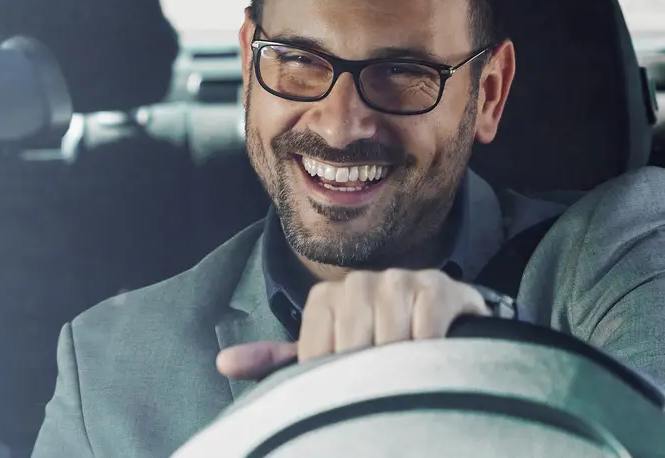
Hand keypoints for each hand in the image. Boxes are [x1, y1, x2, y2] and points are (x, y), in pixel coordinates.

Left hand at [216, 269, 487, 380]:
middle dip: (369, 374)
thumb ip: (277, 361)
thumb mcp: (326, 353)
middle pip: (354, 347)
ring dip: (400, 365)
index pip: (317, 353)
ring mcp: (399, 280)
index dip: (334, 378)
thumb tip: (222, 364)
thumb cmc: (375, 346)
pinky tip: (431, 356)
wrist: (442, 323)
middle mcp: (358, 282)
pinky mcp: (438, 286)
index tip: (349, 385)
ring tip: (407, 372)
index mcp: (325, 297)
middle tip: (382, 384)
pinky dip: (428, 347)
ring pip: (390, 338)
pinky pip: (426, 324)